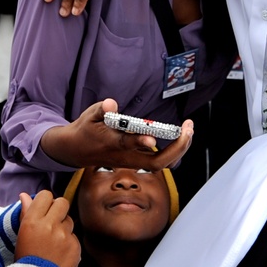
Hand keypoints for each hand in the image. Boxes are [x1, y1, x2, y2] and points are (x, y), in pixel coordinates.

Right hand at [15, 191, 80, 266]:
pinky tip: (60, 252)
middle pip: (62, 202)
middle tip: (52, 222)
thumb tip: (24, 195)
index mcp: (32, 221)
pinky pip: (74, 236)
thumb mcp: (21, 235)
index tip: (43, 210)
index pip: (46, 195)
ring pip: (69, 220)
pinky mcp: (75, 246)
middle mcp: (49, 225)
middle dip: (58, 209)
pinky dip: (68, 242)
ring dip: (63, 227)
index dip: (45, 202)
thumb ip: (26, 213)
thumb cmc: (25, 260)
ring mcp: (64, 235)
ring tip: (54, 242)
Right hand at [40, 98, 193, 171]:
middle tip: (188, 127)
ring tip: (189, 128)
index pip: (127, 144)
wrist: (77, 150)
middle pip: (156, 162)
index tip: (152, 136)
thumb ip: (102, 109)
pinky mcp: (138, 159)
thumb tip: (111, 104)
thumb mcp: (89, 115)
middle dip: (176, 147)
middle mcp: (125, 156)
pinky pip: (161, 159)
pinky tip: (183, 134)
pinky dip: (175, 148)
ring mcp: (133, 160)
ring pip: (162, 163)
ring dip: (179, 148)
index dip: (139, 140)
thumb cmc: (86, 129)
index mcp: (111, 143)